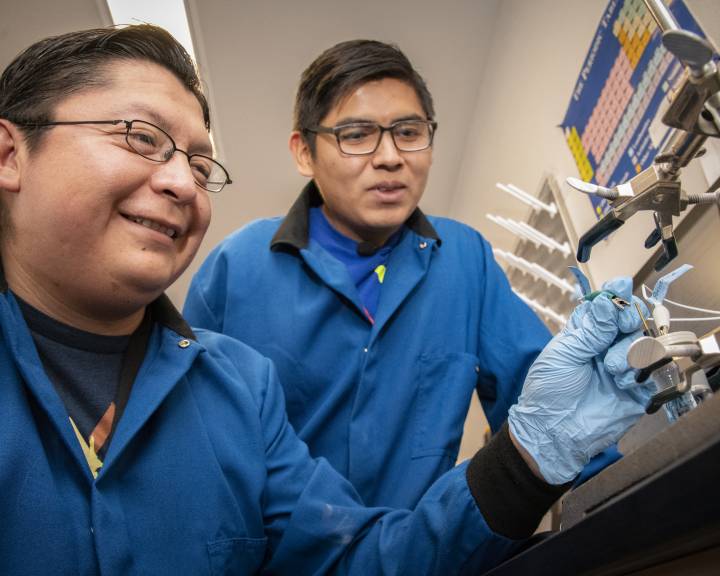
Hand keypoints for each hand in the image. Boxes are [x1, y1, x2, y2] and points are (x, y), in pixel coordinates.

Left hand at [508, 277, 654, 483]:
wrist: (553, 431)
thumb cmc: (548, 391)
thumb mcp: (563, 354)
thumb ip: (590, 329)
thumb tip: (607, 302)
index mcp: (586, 334)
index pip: (607, 307)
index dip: (616, 296)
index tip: (620, 288)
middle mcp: (607, 347)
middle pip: (632, 320)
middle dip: (630, 318)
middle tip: (622, 325)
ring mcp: (624, 367)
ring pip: (645, 342)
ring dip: (632, 350)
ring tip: (612, 369)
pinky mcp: (639, 390)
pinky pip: (656, 371)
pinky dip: (642, 372)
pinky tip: (623, 384)